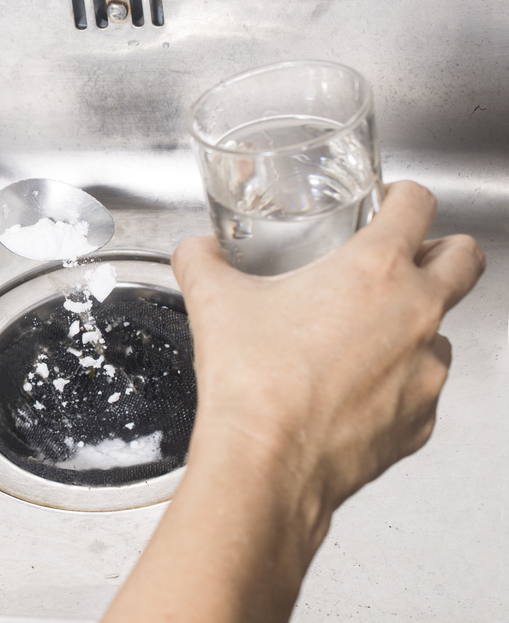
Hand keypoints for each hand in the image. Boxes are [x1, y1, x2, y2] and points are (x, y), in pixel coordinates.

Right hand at [104, 181, 484, 622]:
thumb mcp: (213, 303)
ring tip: (360, 339)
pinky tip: (351, 391)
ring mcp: (426, 371)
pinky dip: (396, 383)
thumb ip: (202, 262)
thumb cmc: (252, 384)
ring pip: (444, 330)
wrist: (265, 464)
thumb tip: (196, 251)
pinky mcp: (420, 420)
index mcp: (374, 270)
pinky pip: (421, 389)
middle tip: (403, 259)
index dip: (404, 196)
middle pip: (465, 259)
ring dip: (414, 325)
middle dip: (441, 250)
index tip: (389, 204)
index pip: (418, 204)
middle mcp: (417, 314)